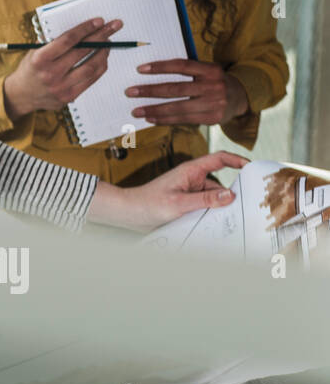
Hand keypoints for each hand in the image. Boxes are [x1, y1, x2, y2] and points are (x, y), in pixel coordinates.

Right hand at [2, 18, 123, 118]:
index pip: (68, 40)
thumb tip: (80, 30)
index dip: (85, 29)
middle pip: (82, 51)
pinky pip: (91, 80)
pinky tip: (102, 58)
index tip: (99, 21)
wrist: (21, 95)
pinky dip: (99, 67)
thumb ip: (53, 42)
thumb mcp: (34, 51)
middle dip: (101, 36)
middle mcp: (50, 73)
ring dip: (103, 52)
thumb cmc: (30, 69)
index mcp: (40, 59)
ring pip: (91, 67)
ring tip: (108, 42)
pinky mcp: (69, 96)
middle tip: (113, 26)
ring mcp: (61, 87)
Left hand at [87, 151, 249, 230]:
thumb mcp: (179, 203)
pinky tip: (215, 225)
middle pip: (220, 182)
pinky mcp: (187, 203)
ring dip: (220, 208)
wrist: (129, 213)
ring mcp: (190, 191)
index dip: (238, 160)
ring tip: (230, 220)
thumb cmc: (148, 203)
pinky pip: (206, 207)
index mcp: (190, 171)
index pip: (219, 158)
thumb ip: (205, 199)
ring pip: (214, 198)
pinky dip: (211, 214)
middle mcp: (192, 179)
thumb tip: (230, 195)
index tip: (254, 167)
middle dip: (233, 193)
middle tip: (248, 205)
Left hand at [125, 59, 249, 125]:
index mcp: (210, 69)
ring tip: (136, 110)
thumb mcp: (206, 71)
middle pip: (176, 88)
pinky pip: (183, 119)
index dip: (160, 67)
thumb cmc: (214, 81)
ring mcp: (214, 103)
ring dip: (154, 109)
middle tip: (130, 92)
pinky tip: (151, 118)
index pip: (182, 66)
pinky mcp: (212, 118)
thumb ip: (188, 71)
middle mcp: (213, 86)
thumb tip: (152, 71)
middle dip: (150, 91)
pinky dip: (165, 119)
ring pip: (178, 107)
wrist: (240, 97)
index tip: (140, 69)